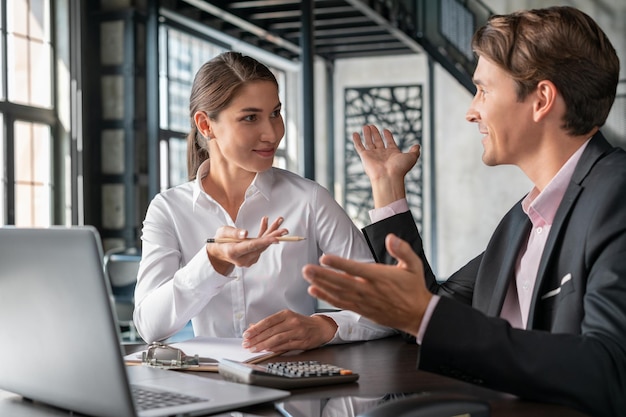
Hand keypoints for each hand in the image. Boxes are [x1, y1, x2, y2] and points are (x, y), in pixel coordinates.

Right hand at [206, 216, 287, 274]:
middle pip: (260, 246)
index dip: (264, 242)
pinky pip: (261, 245)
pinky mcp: (252, 257)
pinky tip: (266, 223)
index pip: (251, 246)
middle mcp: (242, 259)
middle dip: (273, 236)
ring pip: (263, 245)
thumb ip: (233, 233)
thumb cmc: (220, 240)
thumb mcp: (222, 232)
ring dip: (271, 233)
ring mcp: (248, 260)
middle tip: (284, 230)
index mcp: (233, 252)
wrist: (219, 252)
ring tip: (279, 220)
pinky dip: (265, 234)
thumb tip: (246, 233)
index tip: (275, 239)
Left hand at [242, 310, 336, 351]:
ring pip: (277, 339)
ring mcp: (298, 332)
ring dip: (263, 345)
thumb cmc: (301, 323)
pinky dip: (275, 349)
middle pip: (270, 331)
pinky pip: (285, 346)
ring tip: (254, 349)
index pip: (268, 321)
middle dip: (256, 339)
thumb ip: (270, 323)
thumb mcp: (286, 319)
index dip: (256, 328)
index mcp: (286, 314)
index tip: (246, 334)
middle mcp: (292, 321)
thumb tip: (252, 326)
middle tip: (247, 344)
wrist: (321, 328)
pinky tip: (267, 350)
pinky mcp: (302, 342)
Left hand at [302, 234, 431, 335]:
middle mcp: (369, 290)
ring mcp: (364, 301)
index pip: (356, 269)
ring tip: (307, 276)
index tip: (324, 257)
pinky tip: (314, 290)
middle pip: (342, 282)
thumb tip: (391, 237)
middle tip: (306, 269)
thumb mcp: (414, 265)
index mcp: (380, 277)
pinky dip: (327, 297)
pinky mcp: (361, 310)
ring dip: (321, 285)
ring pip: (338, 293)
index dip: (339, 263)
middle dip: (323, 275)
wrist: (417, 315)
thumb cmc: (413, 287)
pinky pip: (341, 303)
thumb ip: (403, 250)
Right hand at [353, 125, 419, 206]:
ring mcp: (373, 155)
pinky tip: (354, 133)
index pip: (389, 142)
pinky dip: (356, 140)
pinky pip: (359, 147)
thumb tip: (417, 146)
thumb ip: (414, 151)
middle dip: (375, 133)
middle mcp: (382, 154)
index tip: (385, 130)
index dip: (387, 136)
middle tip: (372, 126)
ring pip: (369, 142)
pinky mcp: (365, 156)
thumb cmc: (400, 169)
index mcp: (392, 153)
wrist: (388, 177)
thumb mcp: (411, 157)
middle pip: (378, 141)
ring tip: (366, 126)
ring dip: (367, 134)